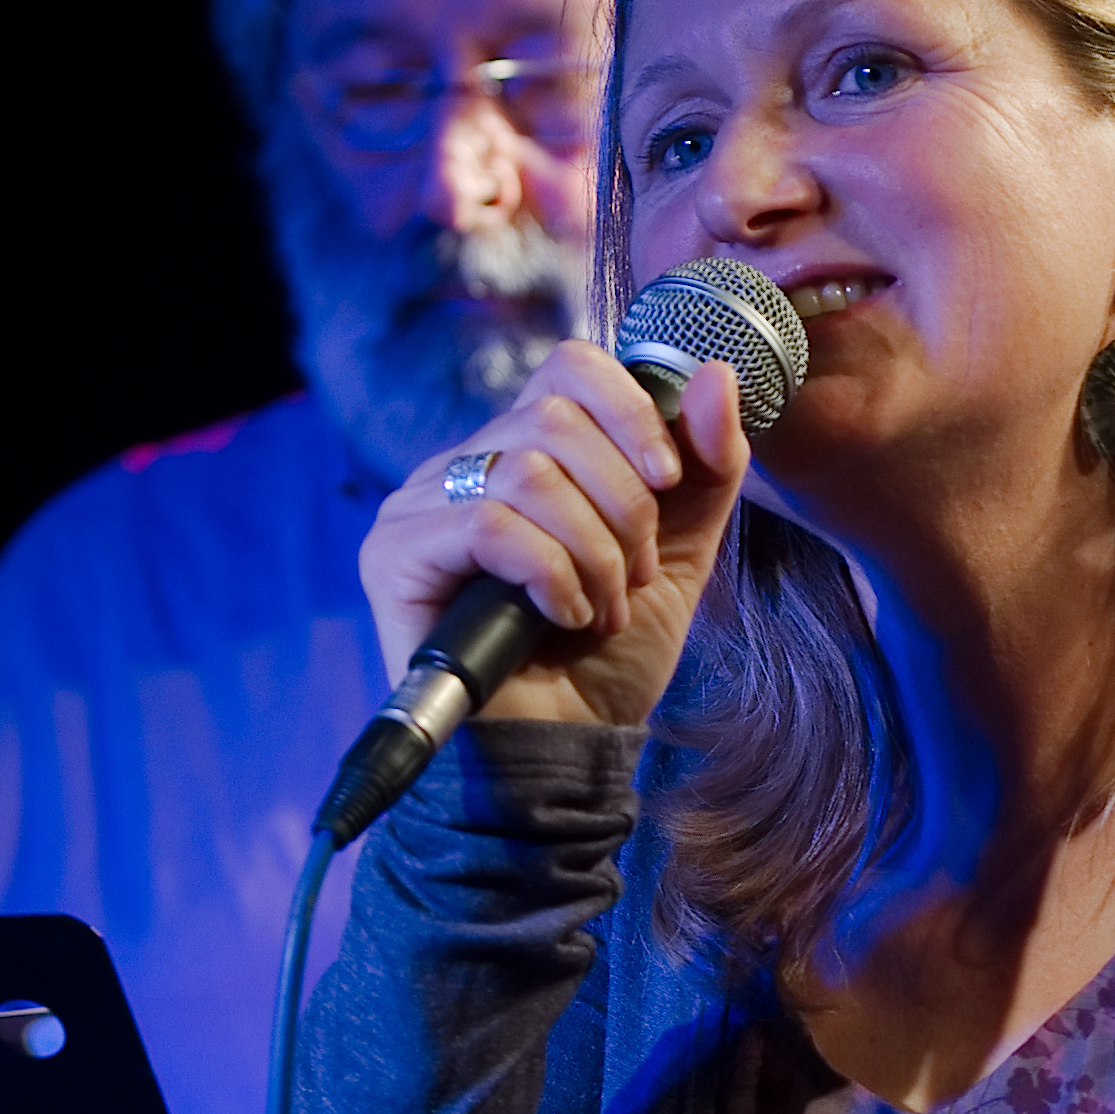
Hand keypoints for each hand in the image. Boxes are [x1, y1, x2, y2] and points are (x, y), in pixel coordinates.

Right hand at [358, 346, 747, 730]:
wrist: (571, 749)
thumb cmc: (611, 655)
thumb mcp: (679, 551)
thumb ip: (705, 466)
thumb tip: (717, 374)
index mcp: (525, 449)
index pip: (571, 364)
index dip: (632, 411)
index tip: (668, 481)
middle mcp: (464, 464)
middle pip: (555, 414)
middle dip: (624, 502)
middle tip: (636, 574)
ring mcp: (421, 506)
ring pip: (529, 471)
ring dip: (594, 550)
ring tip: (605, 607)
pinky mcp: (397, 555)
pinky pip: (489, 522)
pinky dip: (551, 572)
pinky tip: (564, 616)